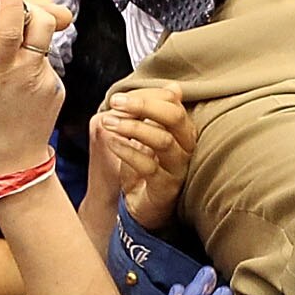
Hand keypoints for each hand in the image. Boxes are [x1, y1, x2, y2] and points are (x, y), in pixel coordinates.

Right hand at [0, 0, 64, 174]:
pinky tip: (16, 83)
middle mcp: (27, 72)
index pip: (10, 27)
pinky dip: (31, 64)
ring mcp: (46, 80)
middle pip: (42, 23)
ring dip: (27, 41)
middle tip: (13, 13)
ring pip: (42, 43)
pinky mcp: (57, 88)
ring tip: (5, 61)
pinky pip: (44, 64)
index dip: (10, 0)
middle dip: (30, 9)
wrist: (13, 164)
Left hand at [95, 82, 196, 229]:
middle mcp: (186, 147)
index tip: (118, 97)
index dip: (146, 95)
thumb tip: (171, 87)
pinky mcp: (165, 188)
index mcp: (182, 129)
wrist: (135, 206)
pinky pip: (149, 166)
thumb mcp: (142, 133)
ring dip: (131, 127)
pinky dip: (127, 151)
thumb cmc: (141, 167)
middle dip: (143, 105)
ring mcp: (178, 168)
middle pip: (174, 117)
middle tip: (115, 102)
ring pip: (162, 140)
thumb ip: (150, 110)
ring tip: (108, 122)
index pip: (172, 101)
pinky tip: (112, 142)